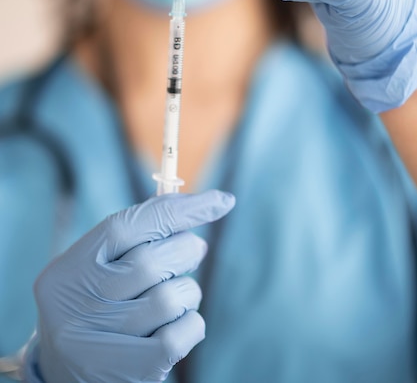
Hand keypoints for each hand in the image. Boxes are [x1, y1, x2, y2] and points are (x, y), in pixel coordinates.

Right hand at [31, 190, 234, 382]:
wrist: (62, 376)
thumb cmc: (92, 306)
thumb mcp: (97, 268)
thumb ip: (135, 236)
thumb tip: (196, 204)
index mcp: (69, 270)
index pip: (126, 226)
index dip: (178, 210)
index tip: (220, 200)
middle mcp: (77, 306)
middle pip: (151, 261)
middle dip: (186, 249)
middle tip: (193, 250)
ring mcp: (98, 344)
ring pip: (170, 298)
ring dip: (188, 290)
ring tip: (180, 293)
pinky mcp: (126, 374)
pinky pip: (179, 336)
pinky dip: (191, 323)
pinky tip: (181, 322)